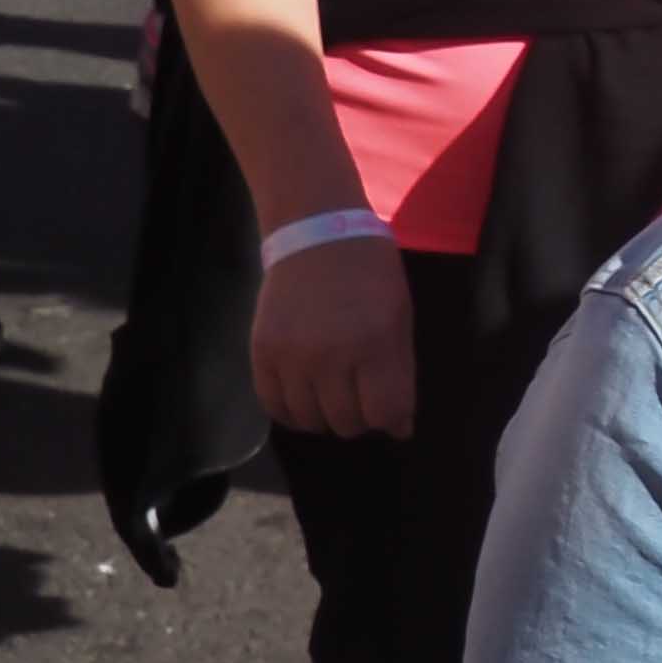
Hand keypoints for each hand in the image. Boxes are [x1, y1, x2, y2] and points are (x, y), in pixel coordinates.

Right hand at [252, 234, 413, 439]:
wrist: (316, 235)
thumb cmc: (371, 274)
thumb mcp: (400, 317)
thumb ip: (401, 373)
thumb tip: (400, 427)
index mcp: (375, 343)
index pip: (383, 411)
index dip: (392, 420)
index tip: (393, 413)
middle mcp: (330, 356)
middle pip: (345, 421)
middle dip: (361, 421)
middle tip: (363, 403)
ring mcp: (290, 356)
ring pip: (308, 420)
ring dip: (326, 419)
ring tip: (334, 400)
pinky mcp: (261, 353)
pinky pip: (273, 405)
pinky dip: (291, 413)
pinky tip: (305, 402)